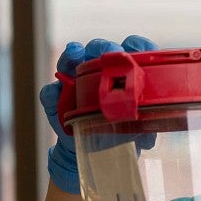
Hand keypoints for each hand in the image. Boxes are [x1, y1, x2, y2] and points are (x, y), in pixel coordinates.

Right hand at [40, 35, 158, 194]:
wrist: (98, 155)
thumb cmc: (126, 135)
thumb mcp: (144, 132)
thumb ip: (147, 128)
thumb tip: (149, 133)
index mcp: (128, 73)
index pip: (134, 50)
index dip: (135, 45)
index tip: (136, 48)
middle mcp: (102, 71)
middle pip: (101, 49)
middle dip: (102, 47)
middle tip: (104, 53)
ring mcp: (77, 81)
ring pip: (72, 59)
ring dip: (73, 54)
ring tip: (75, 55)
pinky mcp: (58, 99)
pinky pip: (51, 91)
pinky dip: (53, 91)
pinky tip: (58, 92)